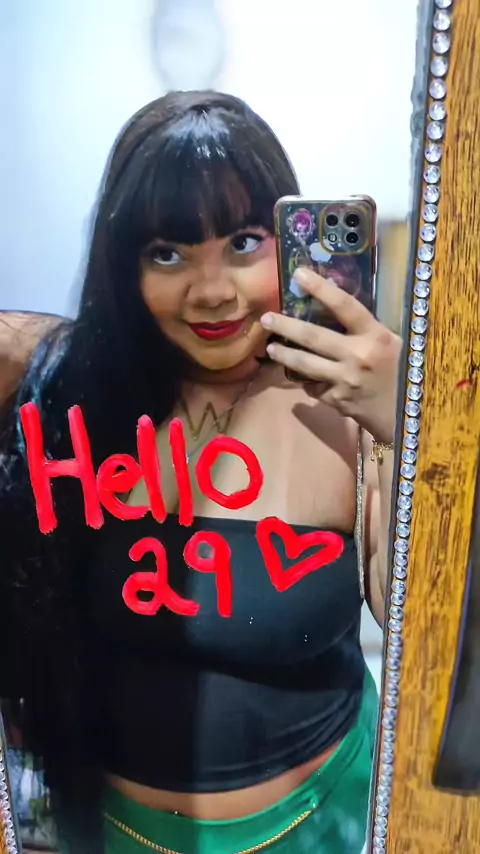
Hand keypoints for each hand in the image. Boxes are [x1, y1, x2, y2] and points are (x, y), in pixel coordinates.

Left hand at [261, 268, 400, 442]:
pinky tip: (303, 377)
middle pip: (313, 337)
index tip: (299, 275)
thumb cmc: (402, 372)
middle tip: (266, 319)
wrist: (408, 415)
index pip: (345, 306)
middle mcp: (358, 356)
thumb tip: (331, 305)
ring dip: (284, 355)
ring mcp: (345, 380)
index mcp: (376, 336)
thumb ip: (364, 329)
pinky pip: (313, 386)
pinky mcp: (337, 400)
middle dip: (286, 326)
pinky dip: (307, 380)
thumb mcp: (392, 343)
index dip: (321, 289)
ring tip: (271, 348)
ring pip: (305, 365)